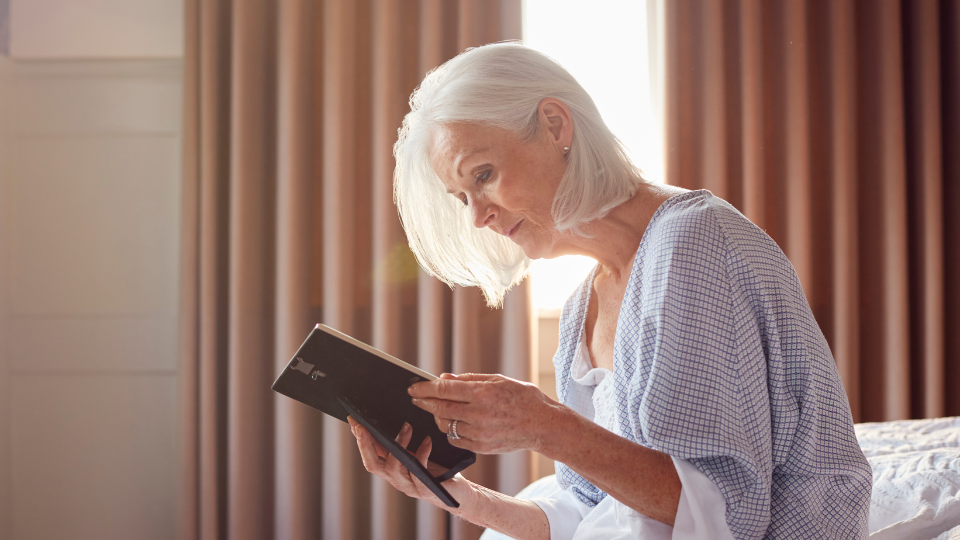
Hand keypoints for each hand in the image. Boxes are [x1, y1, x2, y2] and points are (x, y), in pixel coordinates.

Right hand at [347, 416, 470, 509]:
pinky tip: (427, 441)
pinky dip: (422, 454)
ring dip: (398, 444)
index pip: (369, 454)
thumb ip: (400, 443)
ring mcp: (408, 486)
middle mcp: (395, 479)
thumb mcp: (414, 455)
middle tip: (363, 426)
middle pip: (372, 464)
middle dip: (364, 444)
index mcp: (391, 469)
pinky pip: (419, 473)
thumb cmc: (436, 471)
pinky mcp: (425, 489)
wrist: (457, 493)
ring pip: (393, 468)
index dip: (359, 439)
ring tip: (407, 426)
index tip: (353, 420)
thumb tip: (388, 421)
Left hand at [408, 373, 555, 453]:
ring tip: (438, 409)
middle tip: (416, 398)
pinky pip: (456, 439)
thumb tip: (444, 378)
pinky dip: (450, 431)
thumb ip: (469, 379)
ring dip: (438, 416)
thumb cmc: (523, 398)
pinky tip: (453, 423)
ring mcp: (480, 433)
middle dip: (424, 402)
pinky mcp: (482, 447)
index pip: (444, 390)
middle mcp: (479, 414)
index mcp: (483, 393)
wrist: (543, 425)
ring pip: (446, 425)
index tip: (414, 388)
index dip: (424, 388)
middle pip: (440, 408)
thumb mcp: (498, 380)